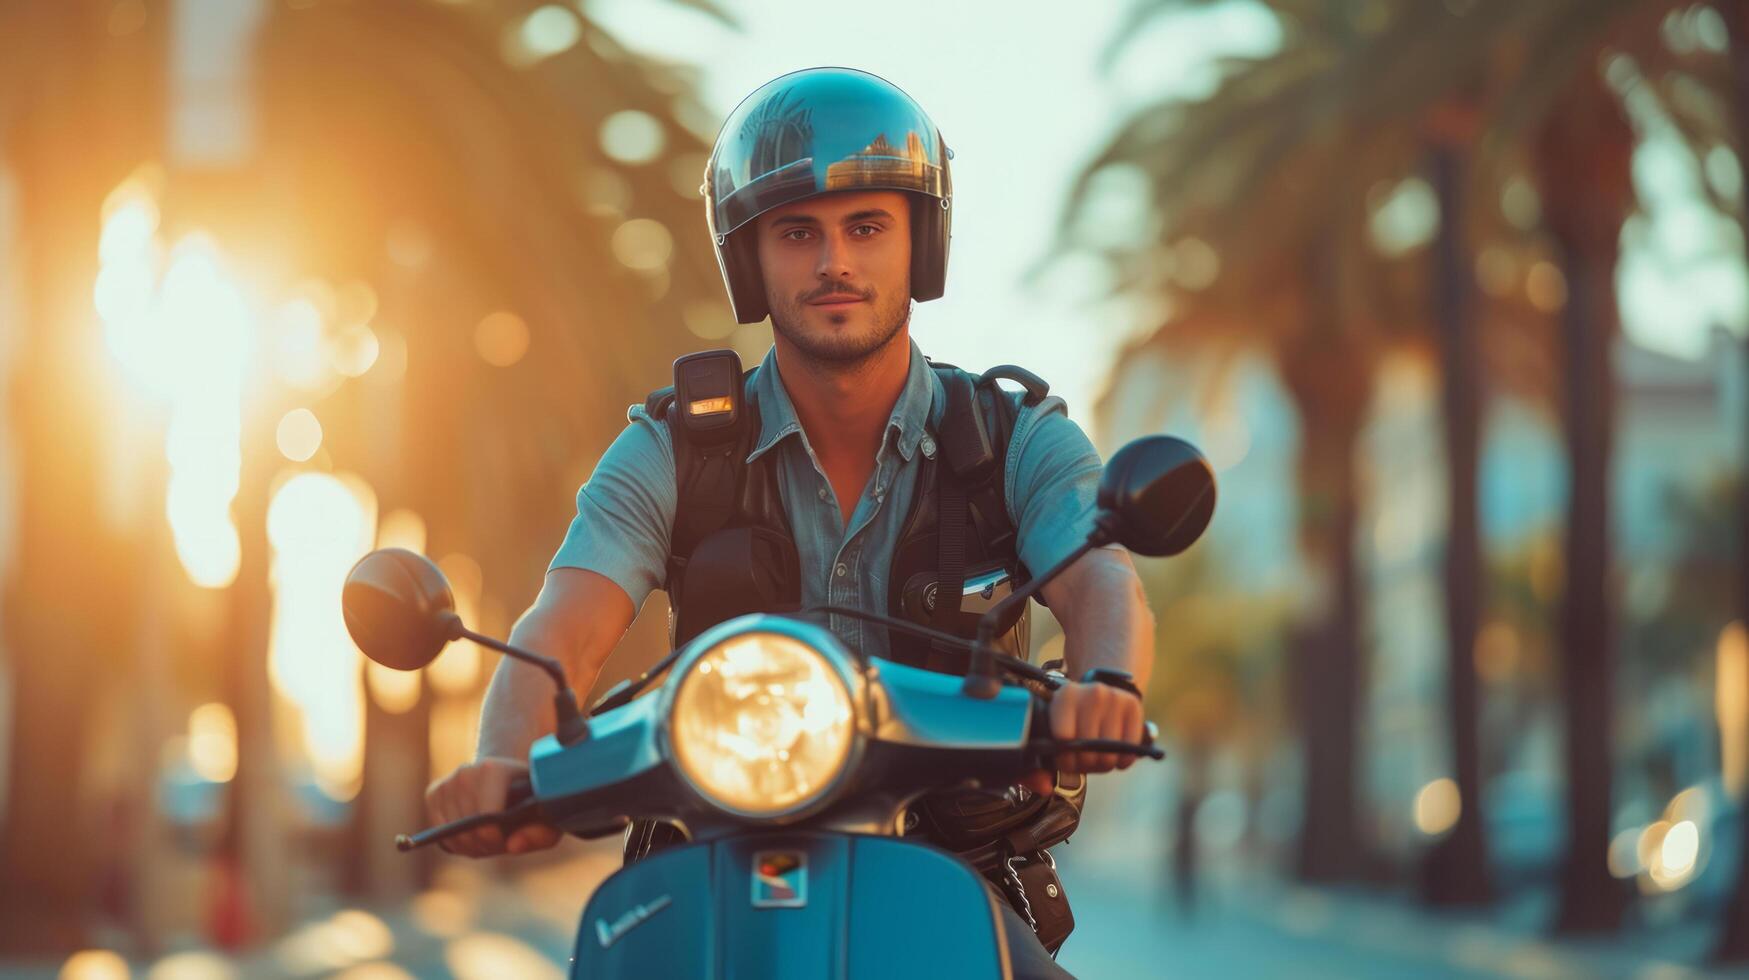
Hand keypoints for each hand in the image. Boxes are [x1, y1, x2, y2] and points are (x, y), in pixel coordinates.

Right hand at [424, 756, 561, 856]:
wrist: (510, 778)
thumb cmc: (532, 801)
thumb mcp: (548, 817)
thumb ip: (540, 834)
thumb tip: (512, 846)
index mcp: (495, 769)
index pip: (485, 815)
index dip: (494, 839)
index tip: (506, 840)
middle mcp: (466, 772)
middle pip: (467, 829)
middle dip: (484, 845)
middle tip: (500, 840)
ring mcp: (448, 781)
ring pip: (451, 834)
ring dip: (471, 845)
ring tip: (489, 836)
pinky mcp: (434, 792)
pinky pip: (438, 832)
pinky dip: (455, 841)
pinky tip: (473, 833)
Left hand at [1019, 680, 1145, 795]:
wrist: (1098, 696)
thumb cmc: (1070, 721)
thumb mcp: (1051, 735)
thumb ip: (1037, 767)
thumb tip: (1044, 787)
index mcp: (1065, 696)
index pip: (1064, 738)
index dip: (1064, 759)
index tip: (1064, 760)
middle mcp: (1092, 693)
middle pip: (1089, 749)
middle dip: (1085, 764)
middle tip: (1082, 761)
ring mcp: (1115, 698)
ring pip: (1110, 752)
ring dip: (1103, 764)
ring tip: (1097, 758)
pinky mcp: (1134, 706)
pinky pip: (1130, 749)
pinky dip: (1123, 760)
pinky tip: (1115, 756)